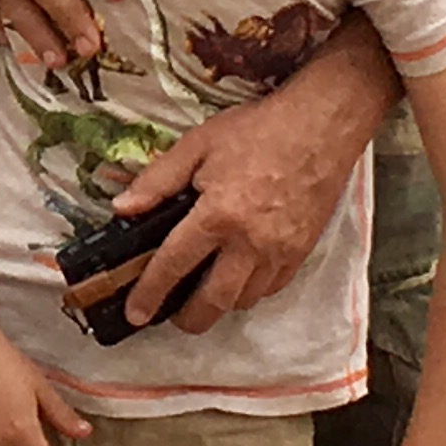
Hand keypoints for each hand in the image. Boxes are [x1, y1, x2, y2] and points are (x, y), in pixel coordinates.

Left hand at [115, 57, 385, 329]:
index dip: (149, 293)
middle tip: (170, 313)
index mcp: (217, 215)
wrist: (322, 127)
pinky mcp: (302, 253)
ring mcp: (280, 252)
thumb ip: (158, 180)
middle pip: (213, 302)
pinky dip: (250, 291)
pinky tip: (237, 276)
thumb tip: (123, 207)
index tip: (135, 313)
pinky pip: (272, 289)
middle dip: (188, 318)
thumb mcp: (198, 144)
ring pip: (244, 300)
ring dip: (219, 304)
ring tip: (202, 292)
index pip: (173, 265)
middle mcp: (249, 243)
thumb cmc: (259, 131)